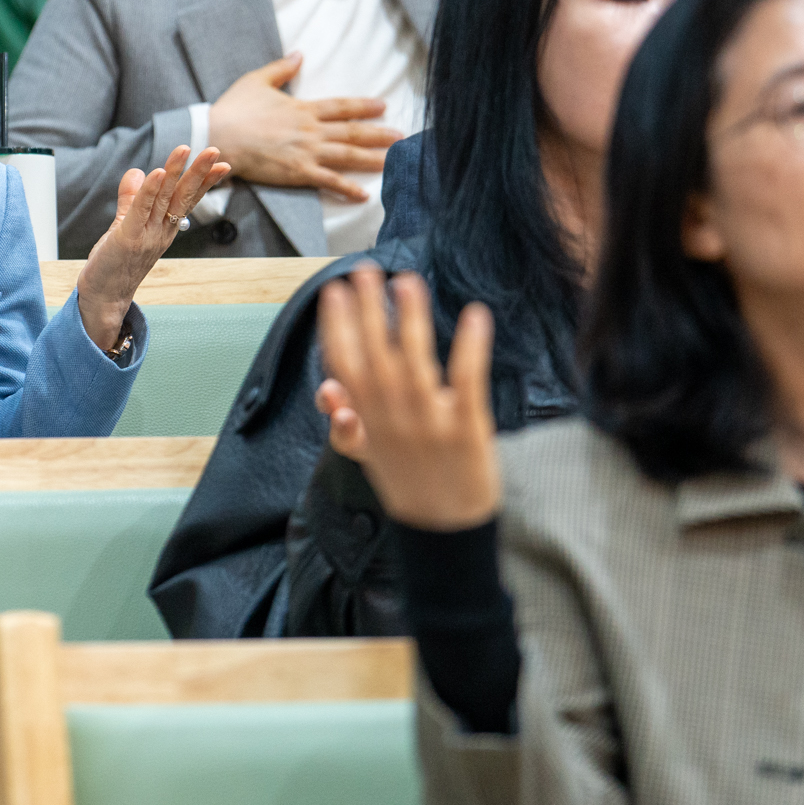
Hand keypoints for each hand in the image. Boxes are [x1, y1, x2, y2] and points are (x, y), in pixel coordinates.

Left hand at [73, 146, 230, 350]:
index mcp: (164, 227)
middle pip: (183, 196)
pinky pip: (140, 211)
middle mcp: (161, 230)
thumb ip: (131, 198)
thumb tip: (138, 172)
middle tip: (214, 151)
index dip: (204, 181)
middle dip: (199, 172)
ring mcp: (146, 235)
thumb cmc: (115, 263)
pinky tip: (158, 173)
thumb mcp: (126, 225)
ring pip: (164, 199)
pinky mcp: (128, 238)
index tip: (222, 164)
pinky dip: (149, 191)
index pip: (187, 199)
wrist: (104, 297)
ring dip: (175, 173)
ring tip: (185, 150)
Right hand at [206, 53, 402, 202]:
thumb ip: (282, 68)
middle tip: (402, 136)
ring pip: (347, 155)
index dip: (364, 106)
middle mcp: (311, 130)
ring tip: (395, 160)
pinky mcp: (297, 172)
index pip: (341, 107)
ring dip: (373, 158)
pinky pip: (328, 181)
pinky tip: (364, 194)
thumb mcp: (257, 80)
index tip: (383, 105)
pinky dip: (347, 188)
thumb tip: (300, 54)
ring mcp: (306, 152)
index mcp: (303, 108)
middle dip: (379, 134)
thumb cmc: (234, 108)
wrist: (219, 136)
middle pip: (352, 132)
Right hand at [312, 268, 499, 531]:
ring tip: (407, 281)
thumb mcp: (369, 454)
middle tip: (365, 270)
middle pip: (374, 355)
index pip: (343, 365)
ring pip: (414, 362)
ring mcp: (428, 423)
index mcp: (367, 421)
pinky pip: (467, 381)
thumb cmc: (408, 483)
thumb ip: (346, 421)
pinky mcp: (467, 429)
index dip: (336, 327)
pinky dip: (470, 347)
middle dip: (367, 310)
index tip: (334, 292)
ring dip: (410, 319)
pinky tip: (475, 315)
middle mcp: (392, 418)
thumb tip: (328, 390)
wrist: (445, 534)